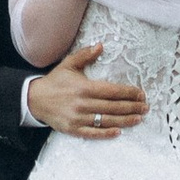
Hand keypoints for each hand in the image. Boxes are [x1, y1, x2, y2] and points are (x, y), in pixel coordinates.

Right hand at [27, 41, 146, 137]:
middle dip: (132, 107)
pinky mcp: (73, 129)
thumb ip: (85, 55)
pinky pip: (93, 133)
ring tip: (139, 118)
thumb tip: (101, 45)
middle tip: (145, 107)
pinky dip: (106, 134)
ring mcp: (78, 118)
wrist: (34, 99)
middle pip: (113, 106)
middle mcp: (82, 103)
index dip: (128, 93)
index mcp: (83, 87)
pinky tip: (118, 132)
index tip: (140, 93)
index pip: (112, 91)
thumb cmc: (55, 81)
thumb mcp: (68, 64)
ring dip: (125, 120)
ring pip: (106, 120)